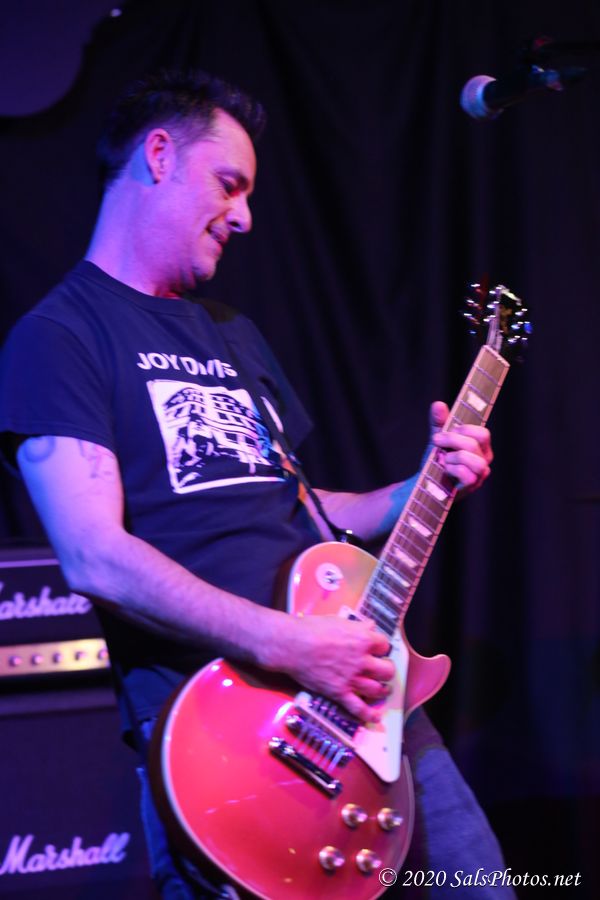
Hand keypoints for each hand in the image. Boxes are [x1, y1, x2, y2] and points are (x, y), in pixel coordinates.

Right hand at [276, 614, 394, 723]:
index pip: (384, 644)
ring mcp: (352, 678)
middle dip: (387, 669)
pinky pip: (358, 708)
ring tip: (382, 689)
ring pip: (377, 689)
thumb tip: (369, 626)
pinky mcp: (340, 693)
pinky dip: (369, 714)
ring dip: (382, 690)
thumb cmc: (311, 629)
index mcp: (363, 639)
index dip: (381, 647)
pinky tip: (375, 716)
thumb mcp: (338, 620)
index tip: (378, 649)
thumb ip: (357, 626)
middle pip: (387, 670)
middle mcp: (362, 660)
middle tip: (382, 669)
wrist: (292, 645)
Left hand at [428, 400, 492, 495]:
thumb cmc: (436, 460)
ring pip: (475, 460)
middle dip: (452, 439)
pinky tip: (444, 470)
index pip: (483, 433)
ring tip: (443, 459)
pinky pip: (468, 475)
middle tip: (436, 441)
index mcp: (481, 447)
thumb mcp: (438, 439)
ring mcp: (479, 475)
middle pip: (475, 443)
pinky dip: (452, 469)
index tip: (444, 431)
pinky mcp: (470, 487)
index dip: (462, 429)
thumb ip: (439, 422)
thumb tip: (438, 404)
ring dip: (453, 457)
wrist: (426, 483)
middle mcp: (484, 460)